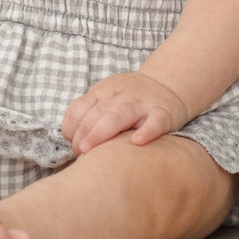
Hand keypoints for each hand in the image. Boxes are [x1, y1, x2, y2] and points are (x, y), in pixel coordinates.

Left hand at [61, 72, 189, 154]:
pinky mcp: (162, 113)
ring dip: (101, 132)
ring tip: (89, 149)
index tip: (73, 145)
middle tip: (80, 154)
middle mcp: (119, 96)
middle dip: (82, 135)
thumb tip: (71, 142)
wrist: (167, 84)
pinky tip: (136, 142)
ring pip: (118, 115)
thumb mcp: (107, 97)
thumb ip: (90, 114)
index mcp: (102, 92)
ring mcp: (140, 104)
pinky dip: (146, 131)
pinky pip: (154, 122)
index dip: (71, 128)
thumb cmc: (130, 99)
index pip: (78, 108)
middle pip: (95, 113)